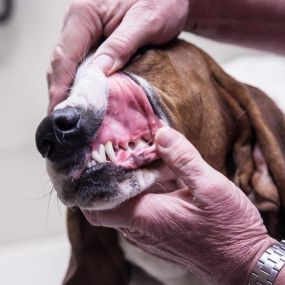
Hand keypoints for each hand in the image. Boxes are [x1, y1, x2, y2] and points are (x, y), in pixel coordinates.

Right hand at [48, 0, 189, 110]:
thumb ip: (120, 46)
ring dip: (69, 88)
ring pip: (69, 64)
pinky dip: (81, 81)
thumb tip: (98, 74)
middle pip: (62, 62)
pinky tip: (86, 96)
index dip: (60, 85)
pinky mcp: (96, 39)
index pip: (65, 55)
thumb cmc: (162, 0)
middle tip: (64, 119)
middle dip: (61, 91)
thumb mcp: (144, 22)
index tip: (59, 110)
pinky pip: (82, 62)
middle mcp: (79, 21)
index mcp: (85, 14)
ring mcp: (86, 30)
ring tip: (73, 113)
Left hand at [83, 127, 274, 284]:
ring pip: (129, 201)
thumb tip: (161, 135)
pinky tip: (164, 171)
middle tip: (124, 146)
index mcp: (147, 217)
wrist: (244, 264)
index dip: (90, 185)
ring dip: (135, 178)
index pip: (97, 207)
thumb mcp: (210, 187)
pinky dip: (148, 188)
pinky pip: (144, 206)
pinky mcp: (160, 232)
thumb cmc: (229, 230)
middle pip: (112, 199)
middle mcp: (141, 228)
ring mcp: (150, 232)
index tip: (94, 161)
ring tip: (146, 153)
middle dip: (116, 172)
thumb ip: (184, 159)